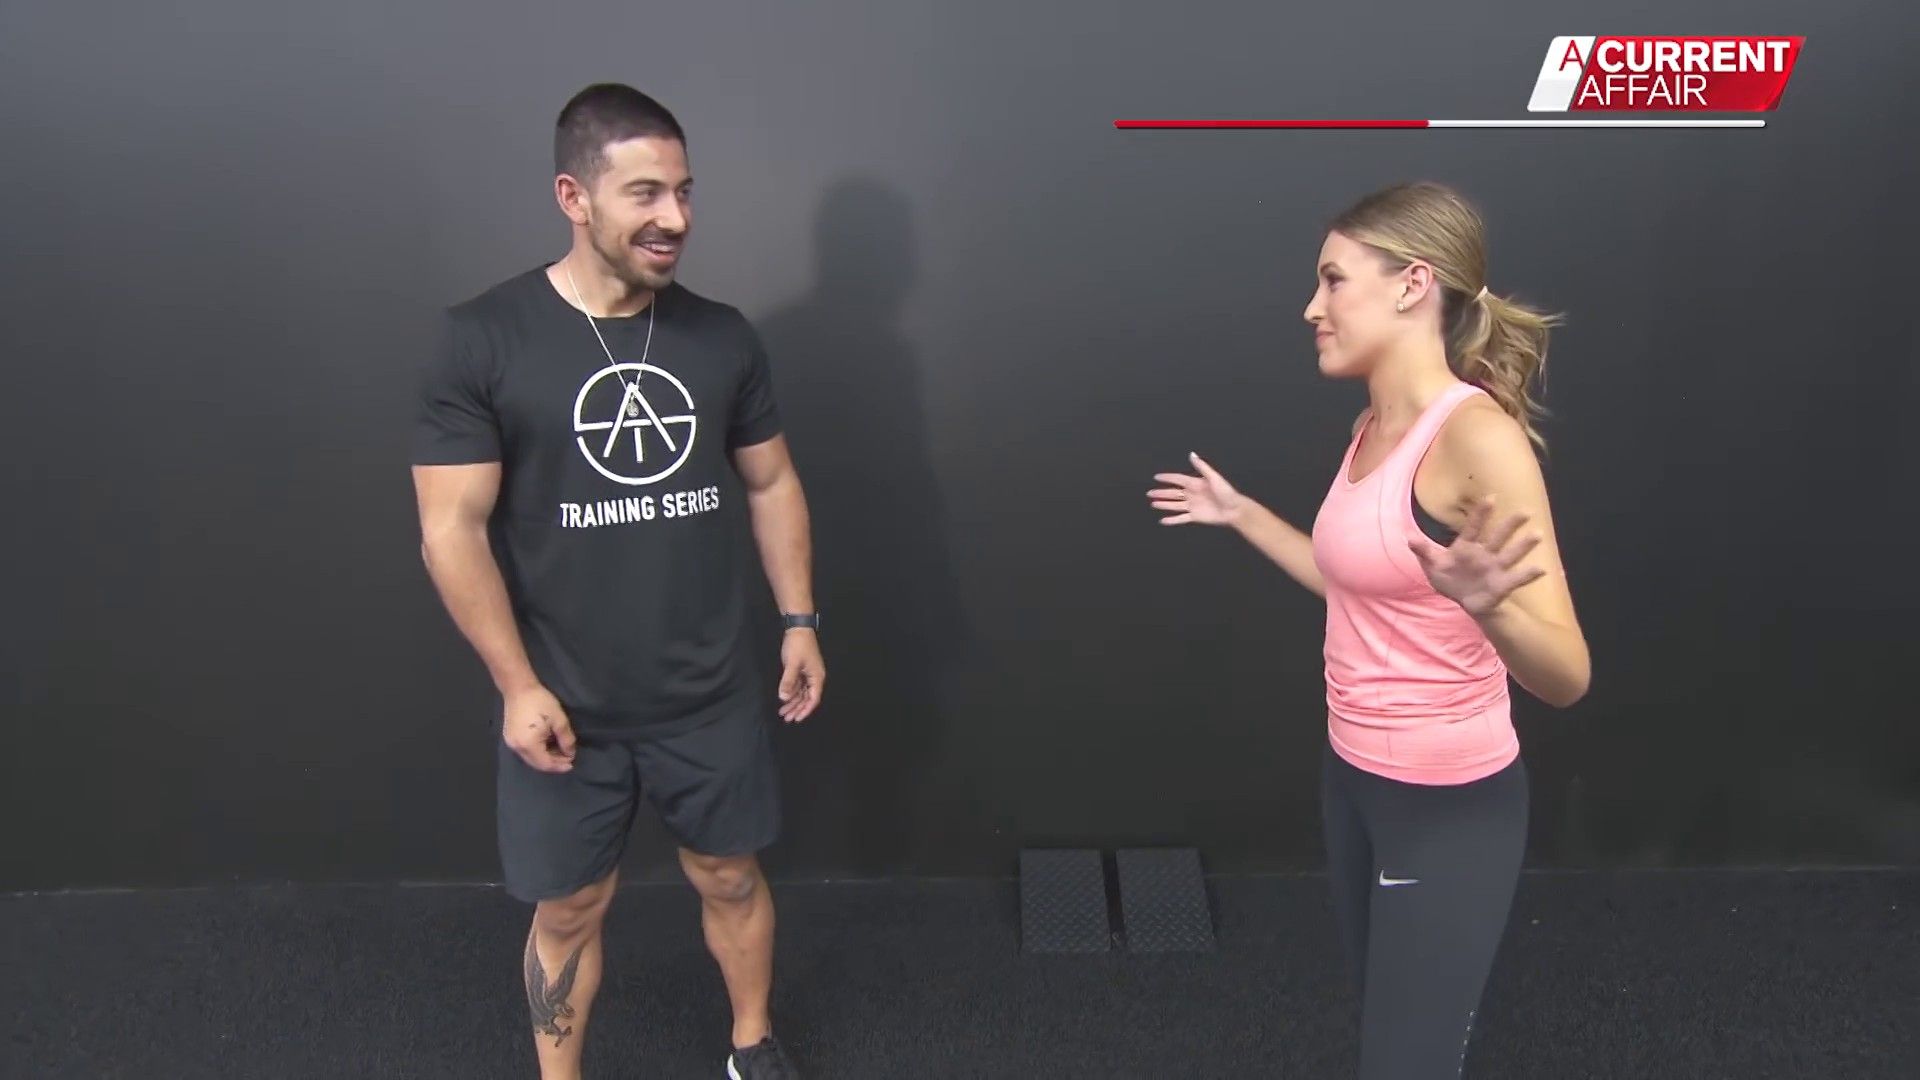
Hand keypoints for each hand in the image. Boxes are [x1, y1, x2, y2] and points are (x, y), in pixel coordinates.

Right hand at [502, 685, 576, 772]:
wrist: (519, 688)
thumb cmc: (541, 702)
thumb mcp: (559, 720)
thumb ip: (566, 740)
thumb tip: (570, 754)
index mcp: (528, 744)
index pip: (545, 764)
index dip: (559, 766)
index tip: (572, 763)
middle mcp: (517, 748)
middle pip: (537, 764)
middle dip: (553, 763)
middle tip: (567, 758)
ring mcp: (511, 743)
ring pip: (531, 758)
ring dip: (546, 758)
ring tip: (559, 752)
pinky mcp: (509, 738)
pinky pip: (525, 751)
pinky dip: (537, 752)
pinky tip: (547, 746)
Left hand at [777, 629, 823, 722]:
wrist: (798, 628)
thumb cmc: (798, 645)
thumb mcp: (792, 664)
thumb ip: (788, 681)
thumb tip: (784, 698)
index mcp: (817, 677)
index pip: (813, 699)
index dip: (805, 710)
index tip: (796, 719)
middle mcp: (814, 678)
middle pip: (807, 698)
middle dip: (797, 709)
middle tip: (786, 718)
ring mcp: (807, 674)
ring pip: (801, 693)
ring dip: (793, 702)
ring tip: (782, 712)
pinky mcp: (801, 670)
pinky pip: (797, 686)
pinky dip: (791, 693)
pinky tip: (783, 700)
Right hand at [1149, 452, 1245, 526]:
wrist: (1234, 510)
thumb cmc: (1227, 492)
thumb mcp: (1214, 477)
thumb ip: (1202, 466)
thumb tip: (1192, 454)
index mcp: (1195, 483)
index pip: (1178, 479)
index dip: (1167, 478)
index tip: (1157, 477)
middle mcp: (1192, 494)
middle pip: (1173, 493)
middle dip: (1161, 492)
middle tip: (1149, 492)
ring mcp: (1192, 505)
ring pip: (1174, 505)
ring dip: (1163, 504)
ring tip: (1153, 503)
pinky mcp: (1195, 516)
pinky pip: (1180, 518)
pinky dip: (1172, 520)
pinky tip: (1163, 520)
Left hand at [1410, 495, 1546, 617]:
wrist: (1464, 601)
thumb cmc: (1450, 578)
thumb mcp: (1434, 566)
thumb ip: (1424, 551)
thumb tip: (1408, 538)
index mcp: (1467, 547)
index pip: (1474, 527)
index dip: (1481, 514)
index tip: (1491, 497)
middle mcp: (1485, 554)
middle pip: (1499, 536)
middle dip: (1511, 524)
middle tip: (1526, 511)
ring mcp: (1495, 568)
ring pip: (1511, 554)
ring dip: (1524, 545)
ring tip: (1538, 534)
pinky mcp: (1502, 584)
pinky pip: (1517, 578)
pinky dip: (1529, 575)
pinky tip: (1542, 570)